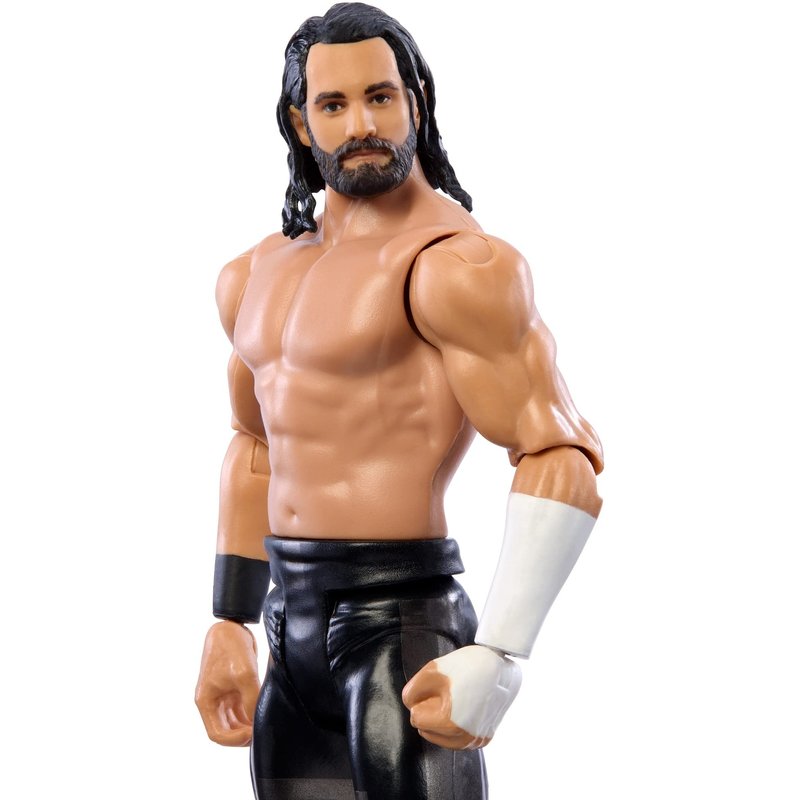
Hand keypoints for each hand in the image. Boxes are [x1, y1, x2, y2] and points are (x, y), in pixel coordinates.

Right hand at [195, 620, 260, 745]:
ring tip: (265, 724)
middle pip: (226, 730)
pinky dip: (251, 713)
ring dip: (248, 725)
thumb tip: (259, 719)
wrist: (232, 626)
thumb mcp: (244, 675)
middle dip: (243, 734)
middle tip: (262, 732)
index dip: (234, 740)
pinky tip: (264, 713)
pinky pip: (242, 708)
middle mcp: (213, 701)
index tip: (252, 734)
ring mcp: (223, 695)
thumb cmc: (231, 648)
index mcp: (206, 701)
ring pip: (235, 720)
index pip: (217, 734)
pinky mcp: (234, 688)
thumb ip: (251, 700)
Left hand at [402, 645, 521, 749]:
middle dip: (430, 711)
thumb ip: (412, 691)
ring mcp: (476, 740)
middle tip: (446, 691)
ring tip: (454, 699)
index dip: (421, 699)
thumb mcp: (432, 671)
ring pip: (442, 737)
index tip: (436, 687)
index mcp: (449, 724)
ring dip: (441, 721)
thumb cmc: (468, 666)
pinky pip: (458, 739)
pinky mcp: (485, 738)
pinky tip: (462, 708)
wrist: (501, 665)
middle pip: (427, 729)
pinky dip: (455, 727)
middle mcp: (464, 739)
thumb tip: (410, 705)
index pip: (416, 718)